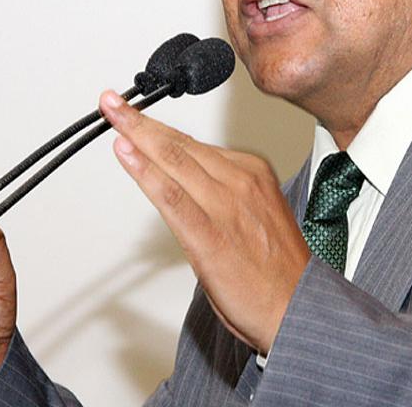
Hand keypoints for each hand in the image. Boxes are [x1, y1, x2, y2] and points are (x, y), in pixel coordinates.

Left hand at [100, 91, 309, 354]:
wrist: (298, 309)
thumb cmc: (277, 270)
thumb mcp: (257, 212)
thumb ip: (223, 190)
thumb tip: (186, 177)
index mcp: (253, 172)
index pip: (194, 143)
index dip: (158, 128)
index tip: (134, 114)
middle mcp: (240, 180)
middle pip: (180, 144)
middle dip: (141, 120)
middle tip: (113, 102)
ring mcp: (224, 205)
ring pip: (173, 159)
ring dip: (137, 134)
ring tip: (112, 114)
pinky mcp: (209, 234)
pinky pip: (170, 195)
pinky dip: (144, 171)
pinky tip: (125, 153)